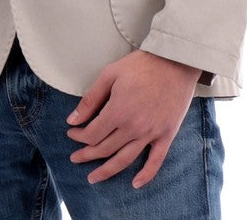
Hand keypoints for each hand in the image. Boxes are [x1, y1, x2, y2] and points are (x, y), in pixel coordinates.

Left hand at [65, 50, 199, 188]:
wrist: (175, 62)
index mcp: (118, 111)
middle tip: (75, 158)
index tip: (72, 133)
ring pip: (125, 160)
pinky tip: (135, 184)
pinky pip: (156, 162)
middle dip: (87, 154)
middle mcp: (133, 127)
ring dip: (107, 171)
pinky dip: (146, 175)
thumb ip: (91, 99)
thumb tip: (72, 120)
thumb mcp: (110, 74)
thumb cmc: (141, 65)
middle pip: (105, 149)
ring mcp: (151, 134)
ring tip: (94, 177)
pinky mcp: (166, 135)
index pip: (92, 133)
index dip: (78, 136)